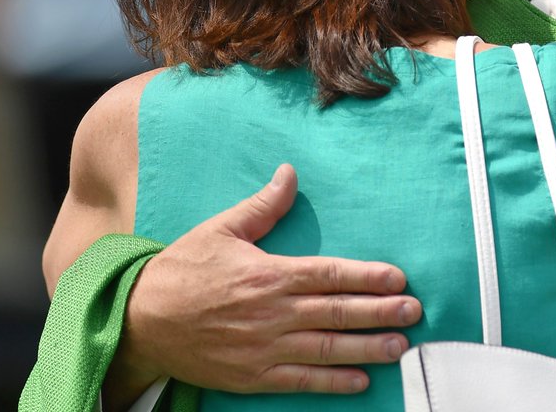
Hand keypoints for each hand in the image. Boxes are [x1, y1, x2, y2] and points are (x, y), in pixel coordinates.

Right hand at [109, 165, 421, 402]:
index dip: (368, 276)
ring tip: (401, 347)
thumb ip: (263, 205)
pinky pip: (300, 381)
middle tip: (415, 311)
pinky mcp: (252, 376)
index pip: (330, 274)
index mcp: (270, 274)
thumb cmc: (183, 270)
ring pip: (326, 349)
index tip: (399, 278)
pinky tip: (360, 381)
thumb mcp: (222, 229)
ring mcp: (264, 348)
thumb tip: (290, 173)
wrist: (140, 321)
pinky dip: (332, 382)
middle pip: (337, 312)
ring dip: (367, 349)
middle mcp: (272, 313)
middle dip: (381, 312)